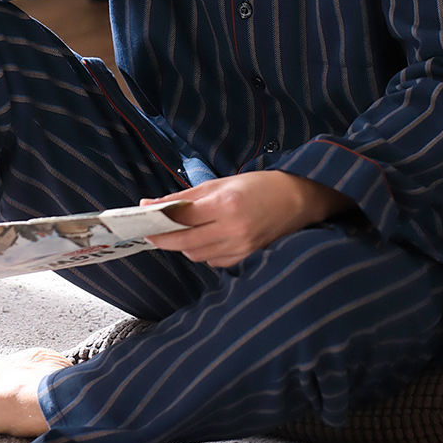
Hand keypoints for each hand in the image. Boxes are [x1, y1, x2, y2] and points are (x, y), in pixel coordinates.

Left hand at [141, 172, 351, 267]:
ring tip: (180, 230)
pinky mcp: (245, 258)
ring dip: (182, 244)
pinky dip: (202, 251)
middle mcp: (232, 229)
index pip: (181, 218)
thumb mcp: (222, 182)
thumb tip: (153, 204)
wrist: (300, 201)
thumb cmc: (261, 185)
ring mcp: (240, 247)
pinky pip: (212, 260)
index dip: (157, 219)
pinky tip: (205, 237)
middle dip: (162, 237)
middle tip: (150, 229)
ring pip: (195, 254)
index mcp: (226, 204)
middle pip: (183, 242)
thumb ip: (187, 196)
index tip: (142, 216)